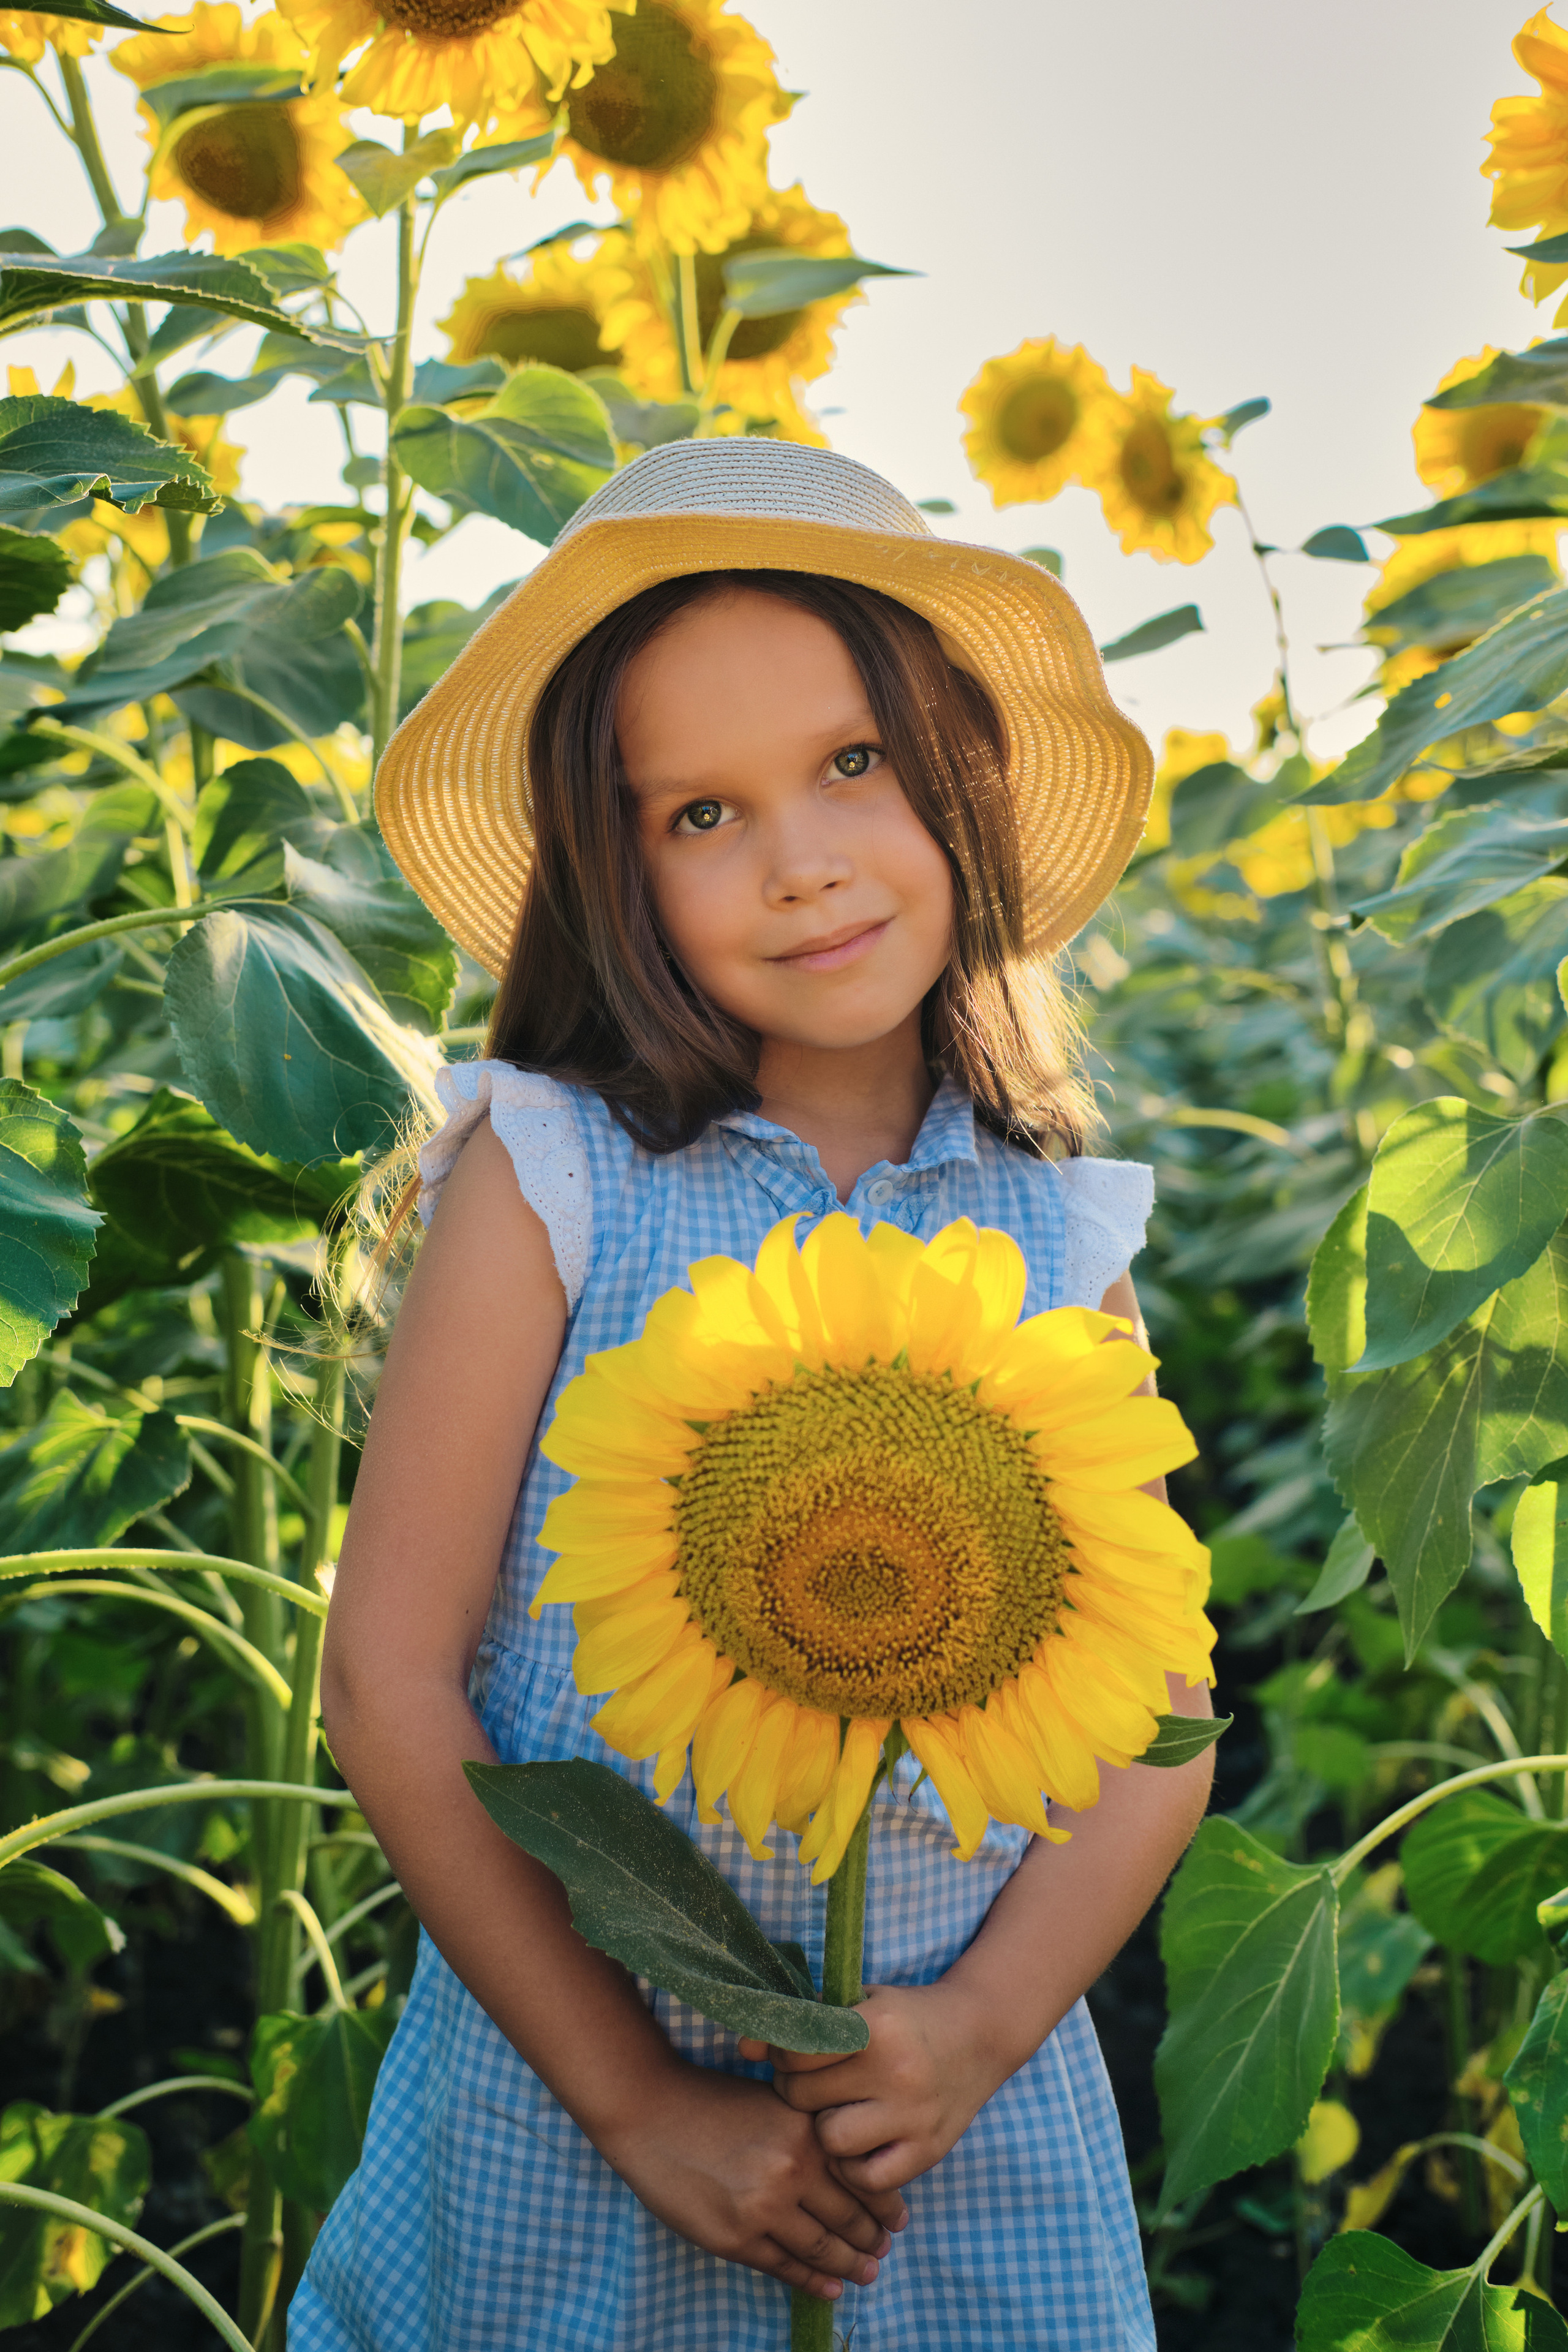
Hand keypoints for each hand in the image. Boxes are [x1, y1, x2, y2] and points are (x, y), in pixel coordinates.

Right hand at [596, 2056, 908, 2303]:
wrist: (651, 2111)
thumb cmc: (713, 2101)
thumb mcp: (775, 2103)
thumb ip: (811, 2134)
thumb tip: (852, 2172)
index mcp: (806, 2131)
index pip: (863, 2178)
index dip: (886, 2204)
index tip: (900, 2219)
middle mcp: (792, 2169)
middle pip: (848, 2216)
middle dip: (871, 2238)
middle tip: (885, 2249)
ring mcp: (763, 2208)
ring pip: (821, 2248)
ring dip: (849, 2265)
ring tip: (866, 2273)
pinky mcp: (736, 2238)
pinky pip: (785, 2267)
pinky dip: (813, 2281)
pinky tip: (831, 2286)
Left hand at [739, 1982, 1000, 2196]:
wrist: (979, 2035)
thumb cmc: (905, 2018)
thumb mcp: (859, 2004)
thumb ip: (804, 2022)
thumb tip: (743, 2047)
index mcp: (876, 2025)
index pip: (796, 2051)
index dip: (781, 2055)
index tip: (790, 2055)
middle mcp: (896, 2071)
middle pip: (805, 2097)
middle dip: (797, 2091)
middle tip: (812, 2083)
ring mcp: (913, 2115)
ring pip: (831, 2141)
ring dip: (824, 2130)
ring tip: (837, 2112)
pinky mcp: (927, 2151)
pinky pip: (867, 2178)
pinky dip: (855, 2166)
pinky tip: (860, 2144)